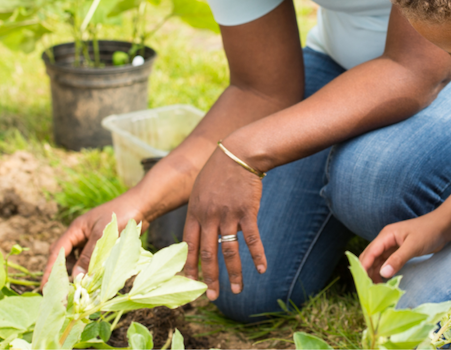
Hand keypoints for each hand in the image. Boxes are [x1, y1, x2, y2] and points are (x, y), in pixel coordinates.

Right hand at [43, 193, 145, 284]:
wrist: (142, 205)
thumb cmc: (121, 215)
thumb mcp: (102, 236)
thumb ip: (89, 256)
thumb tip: (76, 276)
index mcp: (76, 229)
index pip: (57, 252)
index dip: (50, 270)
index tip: (44, 287)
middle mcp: (80, 234)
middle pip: (64, 255)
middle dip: (60, 271)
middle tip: (61, 289)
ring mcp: (90, 238)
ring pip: (77, 257)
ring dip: (76, 270)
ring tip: (79, 284)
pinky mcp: (101, 243)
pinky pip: (89, 257)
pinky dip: (89, 267)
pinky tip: (93, 275)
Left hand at [183, 145, 266, 300]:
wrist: (238, 153)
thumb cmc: (218, 171)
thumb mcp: (200, 190)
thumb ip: (199, 212)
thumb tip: (200, 233)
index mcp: (195, 212)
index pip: (189, 246)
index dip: (190, 267)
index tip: (190, 283)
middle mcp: (210, 216)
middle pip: (208, 254)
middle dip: (210, 278)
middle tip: (213, 296)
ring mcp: (229, 215)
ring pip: (229, 251)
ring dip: (233, 274)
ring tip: (236, 290)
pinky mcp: (247, 212)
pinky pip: (252, 239)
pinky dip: (258, 256)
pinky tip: (261, 269)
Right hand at [359, 209, 450, 282]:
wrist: (442, 226)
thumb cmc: (428, 233)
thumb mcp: (413, 246)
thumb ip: (398, 259)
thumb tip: (383, 274)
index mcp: (386, 235)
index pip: (370, 252)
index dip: (363, 267)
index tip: (362, 283)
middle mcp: (386, 240)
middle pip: (370, 257)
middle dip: (366, 271)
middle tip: (367, 289)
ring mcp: (392, 245)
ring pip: (377, 260)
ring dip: (374, 272)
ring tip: (374, 288)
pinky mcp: (398, 251)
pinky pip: (386, 262)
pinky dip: (383, 271)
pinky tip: (383, 281)